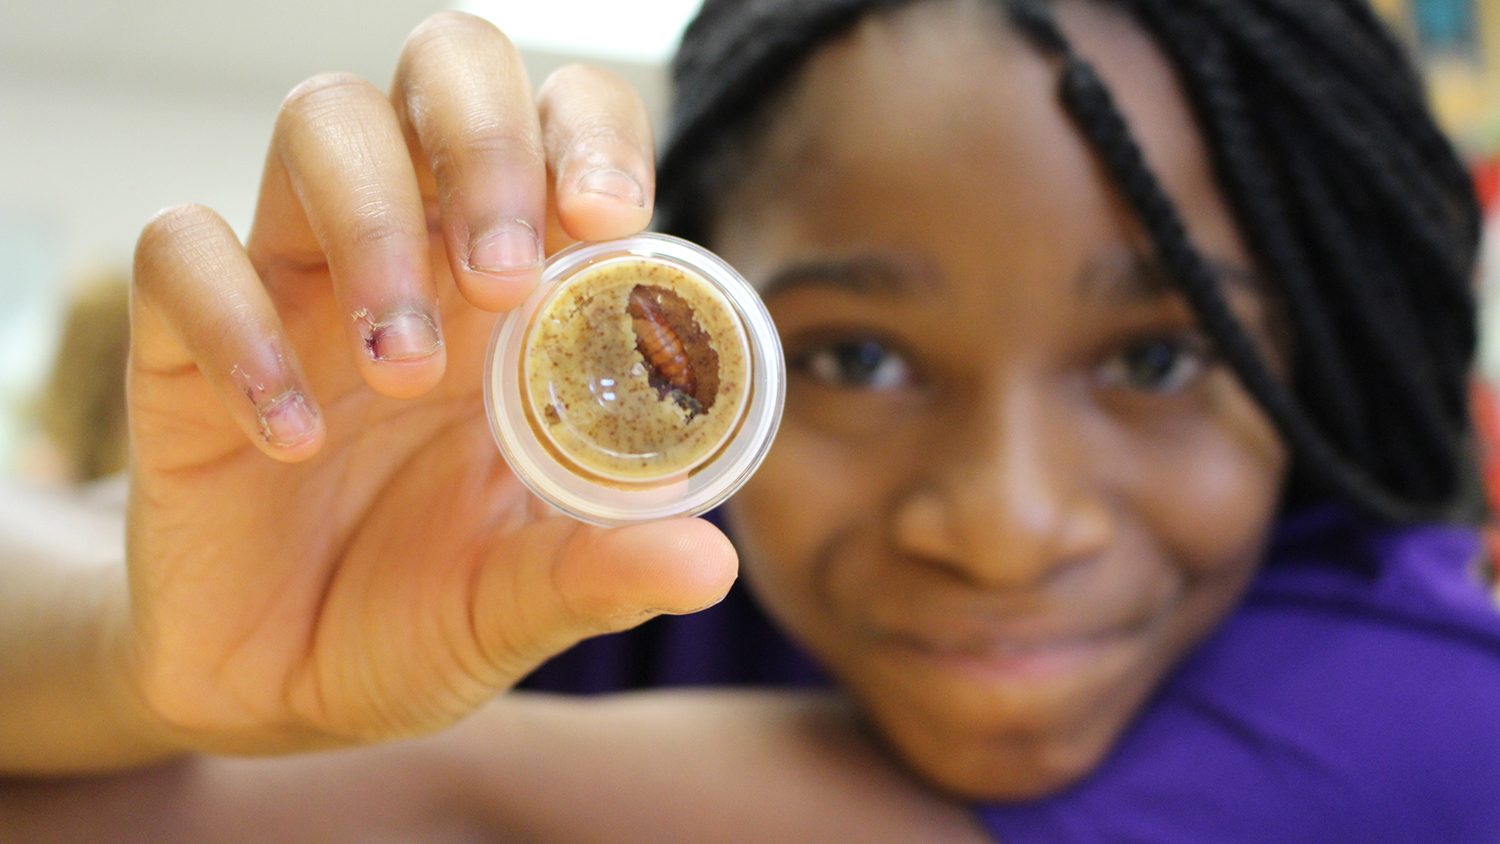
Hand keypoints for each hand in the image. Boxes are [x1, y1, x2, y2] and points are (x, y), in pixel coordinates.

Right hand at [123, 11, 734, 754]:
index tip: (607, 217)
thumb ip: (603, 571)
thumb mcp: (522, 603)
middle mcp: (418, 255)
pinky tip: (291, 438)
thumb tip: (709, 562)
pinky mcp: (183, 337)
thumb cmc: (420, 614)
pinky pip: (182, 253)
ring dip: (374, 226)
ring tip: (402, 370)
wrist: (282, 689)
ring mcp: (299, 283)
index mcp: (519, 294)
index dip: (590, 133)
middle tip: (503, 279)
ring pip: (320, 123)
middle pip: (445, 69)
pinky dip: (237, 326)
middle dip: (485, 141)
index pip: (564, 127)